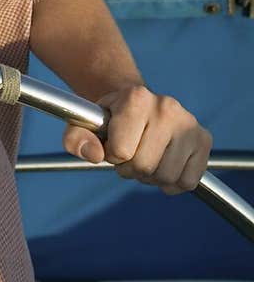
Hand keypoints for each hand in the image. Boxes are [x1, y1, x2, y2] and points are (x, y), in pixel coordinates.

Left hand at [63, 84, 211, 194]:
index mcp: (136, 97)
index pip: (121, 151)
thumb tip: (94, 155)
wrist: (136, 104)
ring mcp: (189, 123)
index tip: (113, 143)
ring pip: (166, 177)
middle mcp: (166, 106)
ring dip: (151, 177)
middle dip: (131, 169)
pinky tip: (163, 165)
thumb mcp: (83, 125)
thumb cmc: (108, 119)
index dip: (112, 155)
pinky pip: (187, 182)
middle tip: (129, 154)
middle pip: (144, 167)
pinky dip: (172, 183)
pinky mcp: (204, 139)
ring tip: (145, 158)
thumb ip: (76, 139)